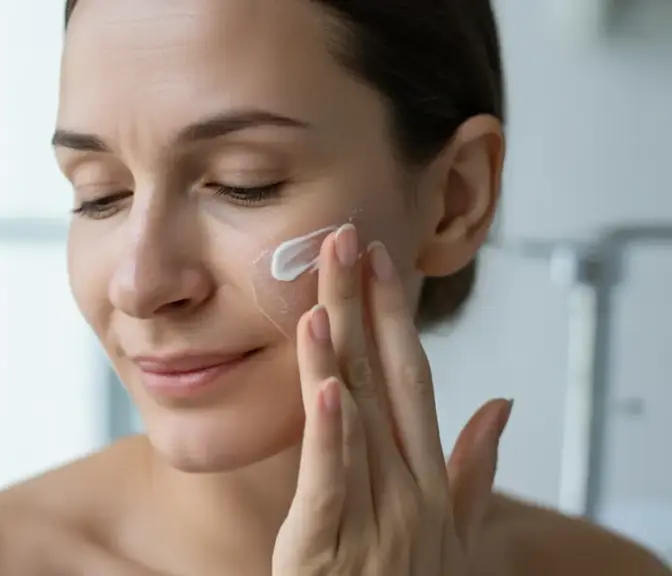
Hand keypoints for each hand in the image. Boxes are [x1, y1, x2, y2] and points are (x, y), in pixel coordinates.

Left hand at [271, 224, 513, 575]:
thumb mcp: (452, 532)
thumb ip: (475, 469)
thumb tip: (502, 404)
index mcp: (429, 480)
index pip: (412, 381)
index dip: (394, 317)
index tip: (377, 262)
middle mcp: (407, 490)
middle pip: (382, 383)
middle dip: (364, 308)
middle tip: (343, 241)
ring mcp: (373, 518)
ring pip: (354, 420)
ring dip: (339, 352)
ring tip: (324, 291)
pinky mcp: (326, 548)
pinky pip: (328, 484)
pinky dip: (330, 433)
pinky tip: (325, 384)